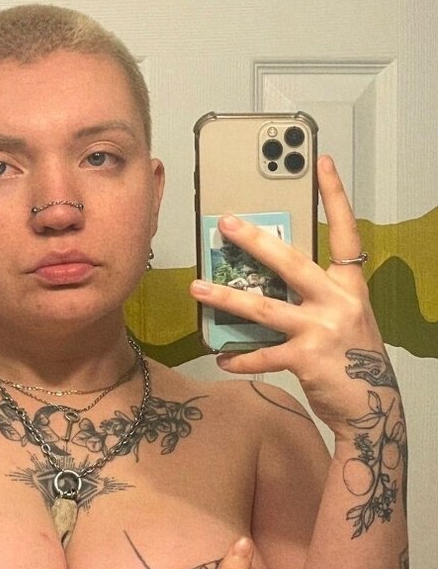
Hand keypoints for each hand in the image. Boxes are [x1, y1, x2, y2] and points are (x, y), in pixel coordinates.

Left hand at [190, 155, 387, 430]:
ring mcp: (322, 329)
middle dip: (255, 242)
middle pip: (291, 262)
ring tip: (198, 289)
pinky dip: (239, 357)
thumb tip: (270, 285)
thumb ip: (316, 298)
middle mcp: (338, 302)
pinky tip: (221, 357)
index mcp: (349, 286)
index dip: (334, 196)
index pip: (345, 232)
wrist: (370, 405)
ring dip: (227, 299)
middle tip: (225, 223)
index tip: (320, 163)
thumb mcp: (345, 318)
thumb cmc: (351, 359)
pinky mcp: (307, 359)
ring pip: (265, 308)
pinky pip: (263, 355)